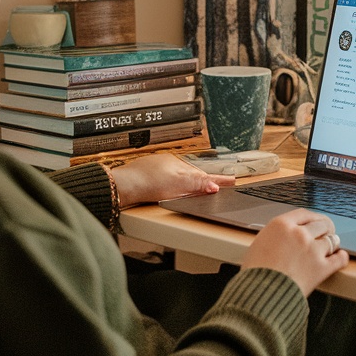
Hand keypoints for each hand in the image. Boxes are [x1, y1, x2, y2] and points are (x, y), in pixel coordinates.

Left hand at [110, 153, 230, 206]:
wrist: (124, 186)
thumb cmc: (148, 182)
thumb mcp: (178, 183)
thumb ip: (197, 185)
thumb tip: (215, 186)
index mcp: (179, 165)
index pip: (203, 174)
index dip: (217, 180)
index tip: (231, 180)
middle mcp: (168, 165)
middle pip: (192, 174)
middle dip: (204, 180)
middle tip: (218, 184)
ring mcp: (157, 171)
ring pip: (178, 176)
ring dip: (189, 183)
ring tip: (198, 189)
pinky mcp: (147, 178)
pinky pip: (167, 179)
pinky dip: (174, 184)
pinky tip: (171, 191)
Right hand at [240, 209, 348, 297]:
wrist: (260, 293)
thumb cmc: (254, 273)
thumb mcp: (259, 244)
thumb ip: (275, 236)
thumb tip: (282, 238)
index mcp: (281, 225)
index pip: (304, 213)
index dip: (312, 217)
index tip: (314, 221)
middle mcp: (299, 234)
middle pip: (321, 224)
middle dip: (324, 228)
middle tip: (326, 232)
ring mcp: (313, 250)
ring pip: (332, 239)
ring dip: (332, 243)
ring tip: (331, 246)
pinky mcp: (321, 267)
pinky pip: (340, 258)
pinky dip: (341, 257)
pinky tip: (341, 257)